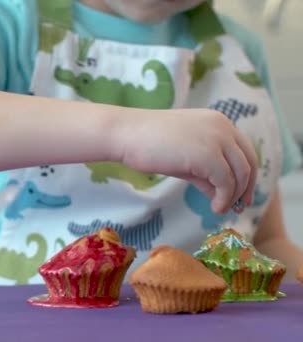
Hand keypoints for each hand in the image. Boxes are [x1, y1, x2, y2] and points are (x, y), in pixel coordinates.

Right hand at [117, 108, 256, 214]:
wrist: (126, 134)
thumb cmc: (148, 144)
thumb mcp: (185, 158)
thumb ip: (206, 173)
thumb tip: (222, 195)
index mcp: (218, 123)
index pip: (244, 151)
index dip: (246, 175)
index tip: (240, 195)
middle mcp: (222, 127)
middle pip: (248, 162)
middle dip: (246, 188)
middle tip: (238, 207)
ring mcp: (216, 139)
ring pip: (240, 173)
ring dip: (234, 196)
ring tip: (220, 209)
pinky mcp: (208, 155)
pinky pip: (226, 182)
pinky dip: (224, 198)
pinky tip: (214, 207)